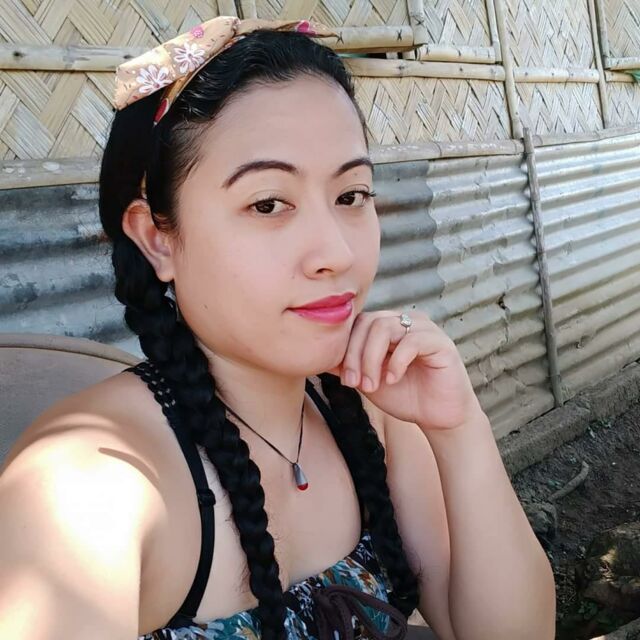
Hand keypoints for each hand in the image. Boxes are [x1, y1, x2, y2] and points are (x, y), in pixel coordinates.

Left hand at [328, 310, 482, 430]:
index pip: (358, 322)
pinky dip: (396, 361)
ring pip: (386, 327)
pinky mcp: (440, 342)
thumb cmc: (404, 396)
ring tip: (372, 385)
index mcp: (387, 326)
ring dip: (372, 359)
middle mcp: (405, 321)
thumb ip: (347, 365)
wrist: (437, 417)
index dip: (346, 347)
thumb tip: (317, 355)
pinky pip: (412, 341)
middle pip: (369, 322)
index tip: (343, 378)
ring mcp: (423, 329)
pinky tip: (392, 380)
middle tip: (354, 383)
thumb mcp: (367, 380)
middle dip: (356, 354)